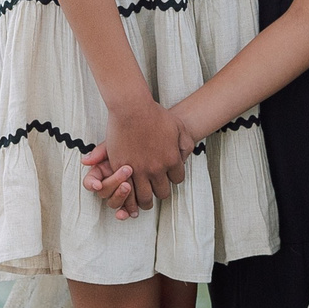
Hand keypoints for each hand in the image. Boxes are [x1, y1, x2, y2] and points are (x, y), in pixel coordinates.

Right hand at [79, 143, 135, 211]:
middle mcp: (105, 186)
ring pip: (113, 203)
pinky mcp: (128, 202)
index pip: (89, 182)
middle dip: (114, 183)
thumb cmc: (128, 147)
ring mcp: (116, 195)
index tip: (97, 185)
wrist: (146, 150)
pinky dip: (127, 213)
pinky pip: (125, 211)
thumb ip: (100, 152)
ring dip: (120, 196)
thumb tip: (85, 160)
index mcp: (99, 173)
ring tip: (130, 185)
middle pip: (103, 192)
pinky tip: (132, 212)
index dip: (91, 184)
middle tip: (127, 170)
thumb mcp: (114, 145)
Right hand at [85, 100, 210, 217]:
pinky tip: (129, 194)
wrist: (131, 107)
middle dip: (160, 191)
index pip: (177, 180)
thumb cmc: (154, 114)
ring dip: (145, 200)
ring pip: (144, 197)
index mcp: (172, 160)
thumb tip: (185, 158)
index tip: (167, 176)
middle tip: (155, 190)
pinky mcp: (122, 169)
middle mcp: (157, 168)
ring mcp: (139, 170)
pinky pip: (127, 191)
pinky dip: (129, 197)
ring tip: (143, 199)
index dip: (172, 178)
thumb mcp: (179, 126)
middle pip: (162, 192)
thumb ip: (185, 144)